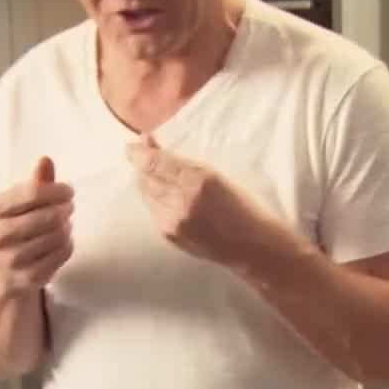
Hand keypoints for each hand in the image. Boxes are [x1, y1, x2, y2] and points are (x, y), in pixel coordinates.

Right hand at [0, 157, 72, 292]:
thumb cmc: (9, 232)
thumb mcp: (13, 207)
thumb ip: (33, 184)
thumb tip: (46, 160)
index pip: (32, 193)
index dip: (56, 190)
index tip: (68, 191)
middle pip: (47, 216)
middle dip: (64, 209)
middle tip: (69, 207)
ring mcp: (12, 260)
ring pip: (57, 236)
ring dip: (66, 228)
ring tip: (64, 224)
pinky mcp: (28, 279)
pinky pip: (60, 255)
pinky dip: (67, 245)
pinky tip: (63, 241)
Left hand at [127, 135, 284, 269]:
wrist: (252, 245)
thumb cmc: (242, 206)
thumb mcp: (217, 175)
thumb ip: (185, 163)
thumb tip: (154, 148)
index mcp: (198, 181)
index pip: (156, 163)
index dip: (140, 152)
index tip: (136, 142)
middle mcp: (181, 203)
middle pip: (146, 178)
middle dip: (143, 164)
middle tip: (145, 151)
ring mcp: (173, 222)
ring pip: (147, 194)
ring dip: (148, 181)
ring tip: (158, 173)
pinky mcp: (169, 236)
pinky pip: (154, 210)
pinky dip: (156, 199)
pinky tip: (168, 195)